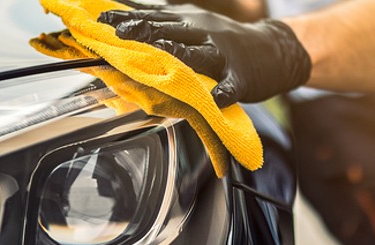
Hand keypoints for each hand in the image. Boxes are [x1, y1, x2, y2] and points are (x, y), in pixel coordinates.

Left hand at [99, 4, 310, 107]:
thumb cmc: (223, 42)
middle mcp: (203, 34)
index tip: (102, 21)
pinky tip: (214, 98)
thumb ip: (164, 26)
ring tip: (160, 58)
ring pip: (197, 55)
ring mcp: (221, 56)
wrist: (272, 50)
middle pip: (170, 30)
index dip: (127, 18)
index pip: (153, 17)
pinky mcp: (240, 78)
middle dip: (144, 31)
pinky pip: (230, 86)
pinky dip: (221, 93)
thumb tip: (125, 23)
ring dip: (177, 55)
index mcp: (189, 21)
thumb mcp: (193, 25)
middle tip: (119, 34)